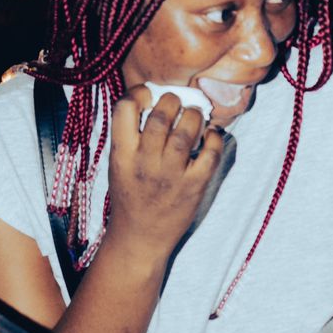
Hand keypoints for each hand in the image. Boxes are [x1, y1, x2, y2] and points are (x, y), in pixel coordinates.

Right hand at [105, 85, 224, 262]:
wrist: (140, 239)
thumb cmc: (129, 196)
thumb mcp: (118, 163)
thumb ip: (129, 135)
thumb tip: (153, 99)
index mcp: (122, 153)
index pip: (125, 108)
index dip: (139, 93)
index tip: (149, 95)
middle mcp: (145, 161)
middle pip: (162, 115)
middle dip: (173, 101)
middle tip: (177, 103)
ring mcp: (171, 174)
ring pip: (187, 131)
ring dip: (194, 116)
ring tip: (195, 115)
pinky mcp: (194, 186)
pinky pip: (211, 153)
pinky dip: (215, 138)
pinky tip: (211, 135)